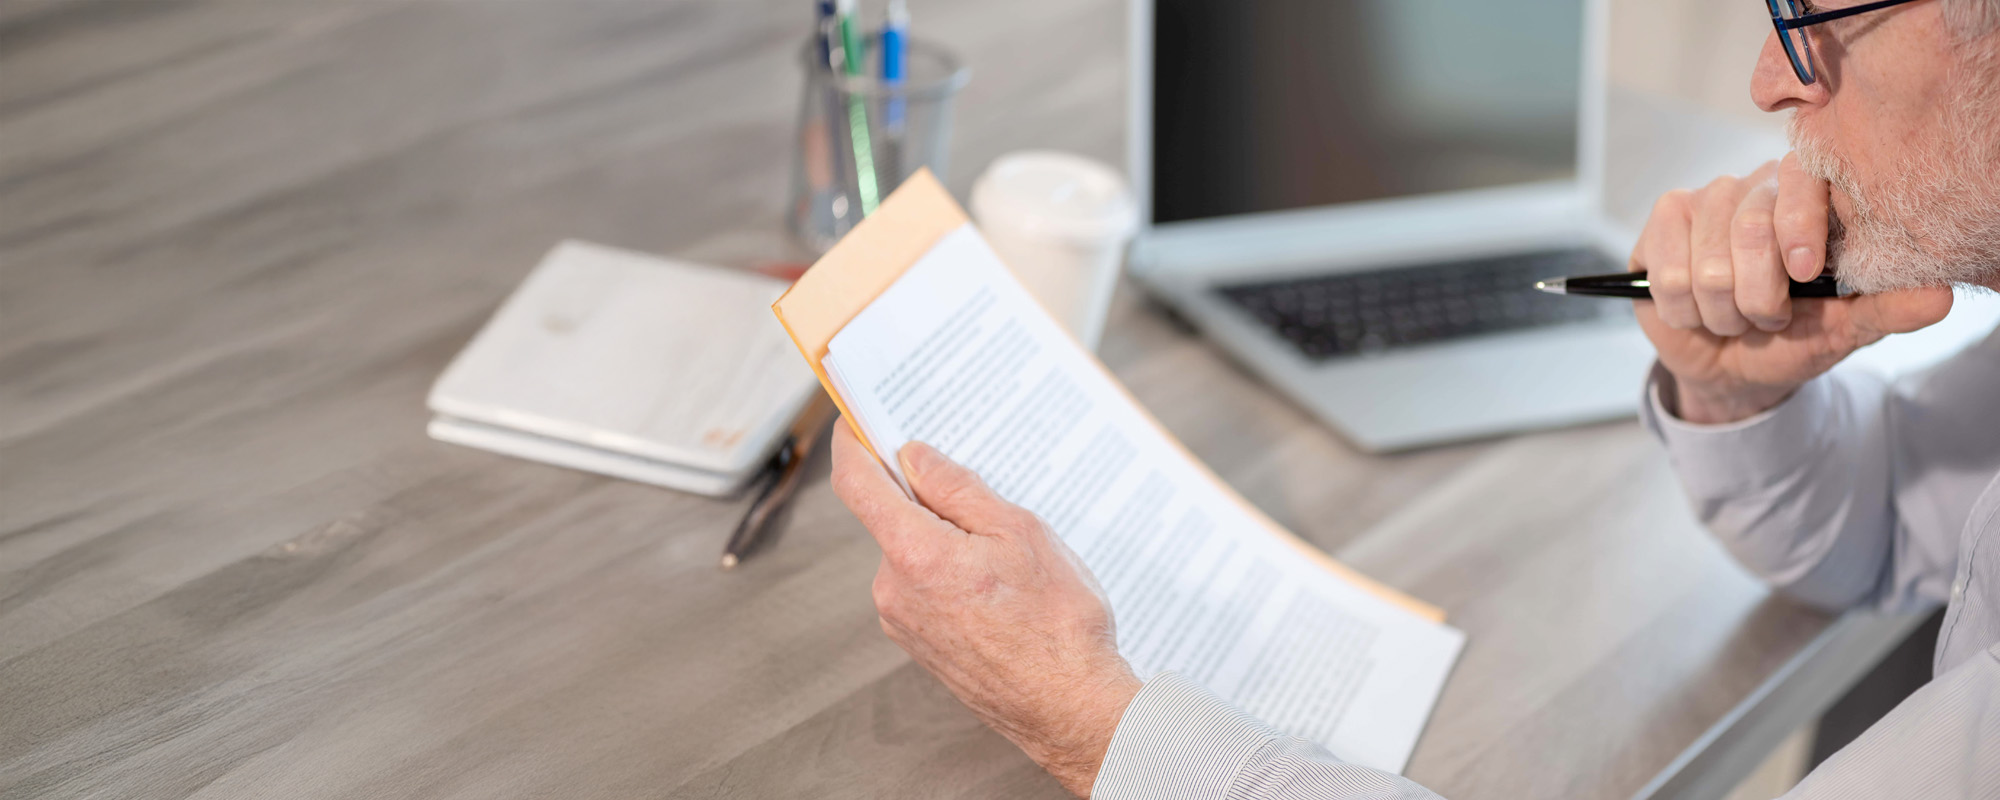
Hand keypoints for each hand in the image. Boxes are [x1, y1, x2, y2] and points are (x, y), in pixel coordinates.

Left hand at [829, 424, 1141, 796]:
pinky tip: (999, 582)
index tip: (856, 416)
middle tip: (977, 482)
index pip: (857, 482)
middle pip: (891, 517)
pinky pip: (924, 588)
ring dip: (945, 537)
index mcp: (914, 554)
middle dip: (926, 494)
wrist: (1071, 708)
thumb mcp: (1018, 531)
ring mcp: (904, 622)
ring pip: (913, 554)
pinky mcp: (920, 645)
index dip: (852, 442)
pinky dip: (951, 571)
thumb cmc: (1056, 623)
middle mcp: (894, 590)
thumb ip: (957, 489)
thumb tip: (915, 457)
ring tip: (1006, 548)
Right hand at [1634, 153, 1952, 422]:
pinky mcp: (1663, 222)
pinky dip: (1682, 309)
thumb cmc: (1794, 337)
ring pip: (1705, 262)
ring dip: (1720, 312)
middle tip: (1768, 320)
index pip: (1802, 179)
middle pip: (1749, 229)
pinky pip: (1666, 271)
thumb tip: (1941, 295)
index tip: (1805, 274)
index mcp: (1809, 196)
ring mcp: (1703, 200)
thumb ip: (1888, 308)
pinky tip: (1693, 311)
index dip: (1799, 225)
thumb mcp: (1846, 328)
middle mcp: (1756, 186)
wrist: (1732, 366)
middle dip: (1758, 297)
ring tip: (1731, 319)